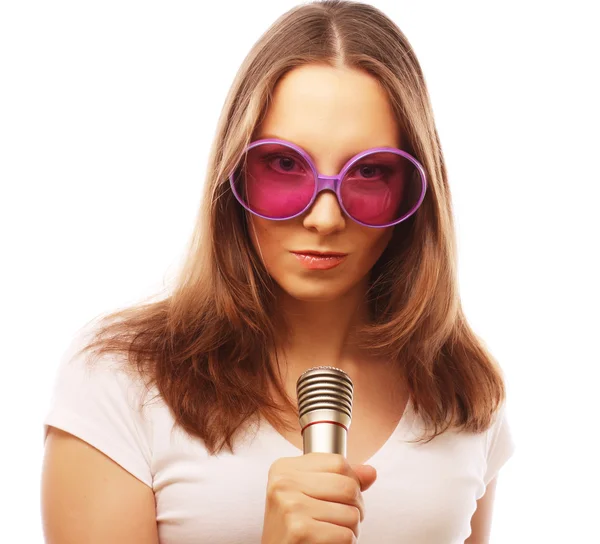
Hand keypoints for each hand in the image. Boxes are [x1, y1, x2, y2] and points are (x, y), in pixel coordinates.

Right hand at [261, 452, 377, 543]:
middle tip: (342, 519)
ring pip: (352, 513)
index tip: (341, 497)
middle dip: (356, 507)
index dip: (351, 482)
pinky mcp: (300, 531)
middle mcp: (284, 483)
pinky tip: (328, 543)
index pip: (339, 462)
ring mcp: (291, 507)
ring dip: (351, 529)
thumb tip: (371, 472)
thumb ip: (339, 478)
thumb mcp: (308, 493)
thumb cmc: (293, 525)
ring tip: (333, 532)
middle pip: (348, 487)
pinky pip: (346, 535)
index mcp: (285, 468)